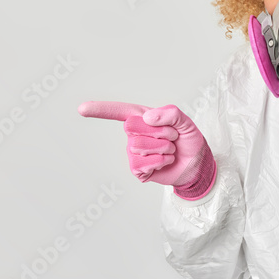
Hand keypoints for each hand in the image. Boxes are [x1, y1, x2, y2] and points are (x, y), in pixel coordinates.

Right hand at [78, 100, 216, 199]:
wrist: (197, 165)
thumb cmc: (189, 141)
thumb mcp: (185, 122)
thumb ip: (169, 113)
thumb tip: (147, 118)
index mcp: (142, 118)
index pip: (117, 112)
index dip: (100, 110)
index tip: (81, 109)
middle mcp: (134, 134)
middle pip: (131, 128)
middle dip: (158, 131)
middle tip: (171, 137)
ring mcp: (134, 153)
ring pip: (137, 146)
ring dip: (162, 148)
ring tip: (170, 150)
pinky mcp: (138, 170)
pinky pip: (140, 164)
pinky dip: (159, 162)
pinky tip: (164, 162)